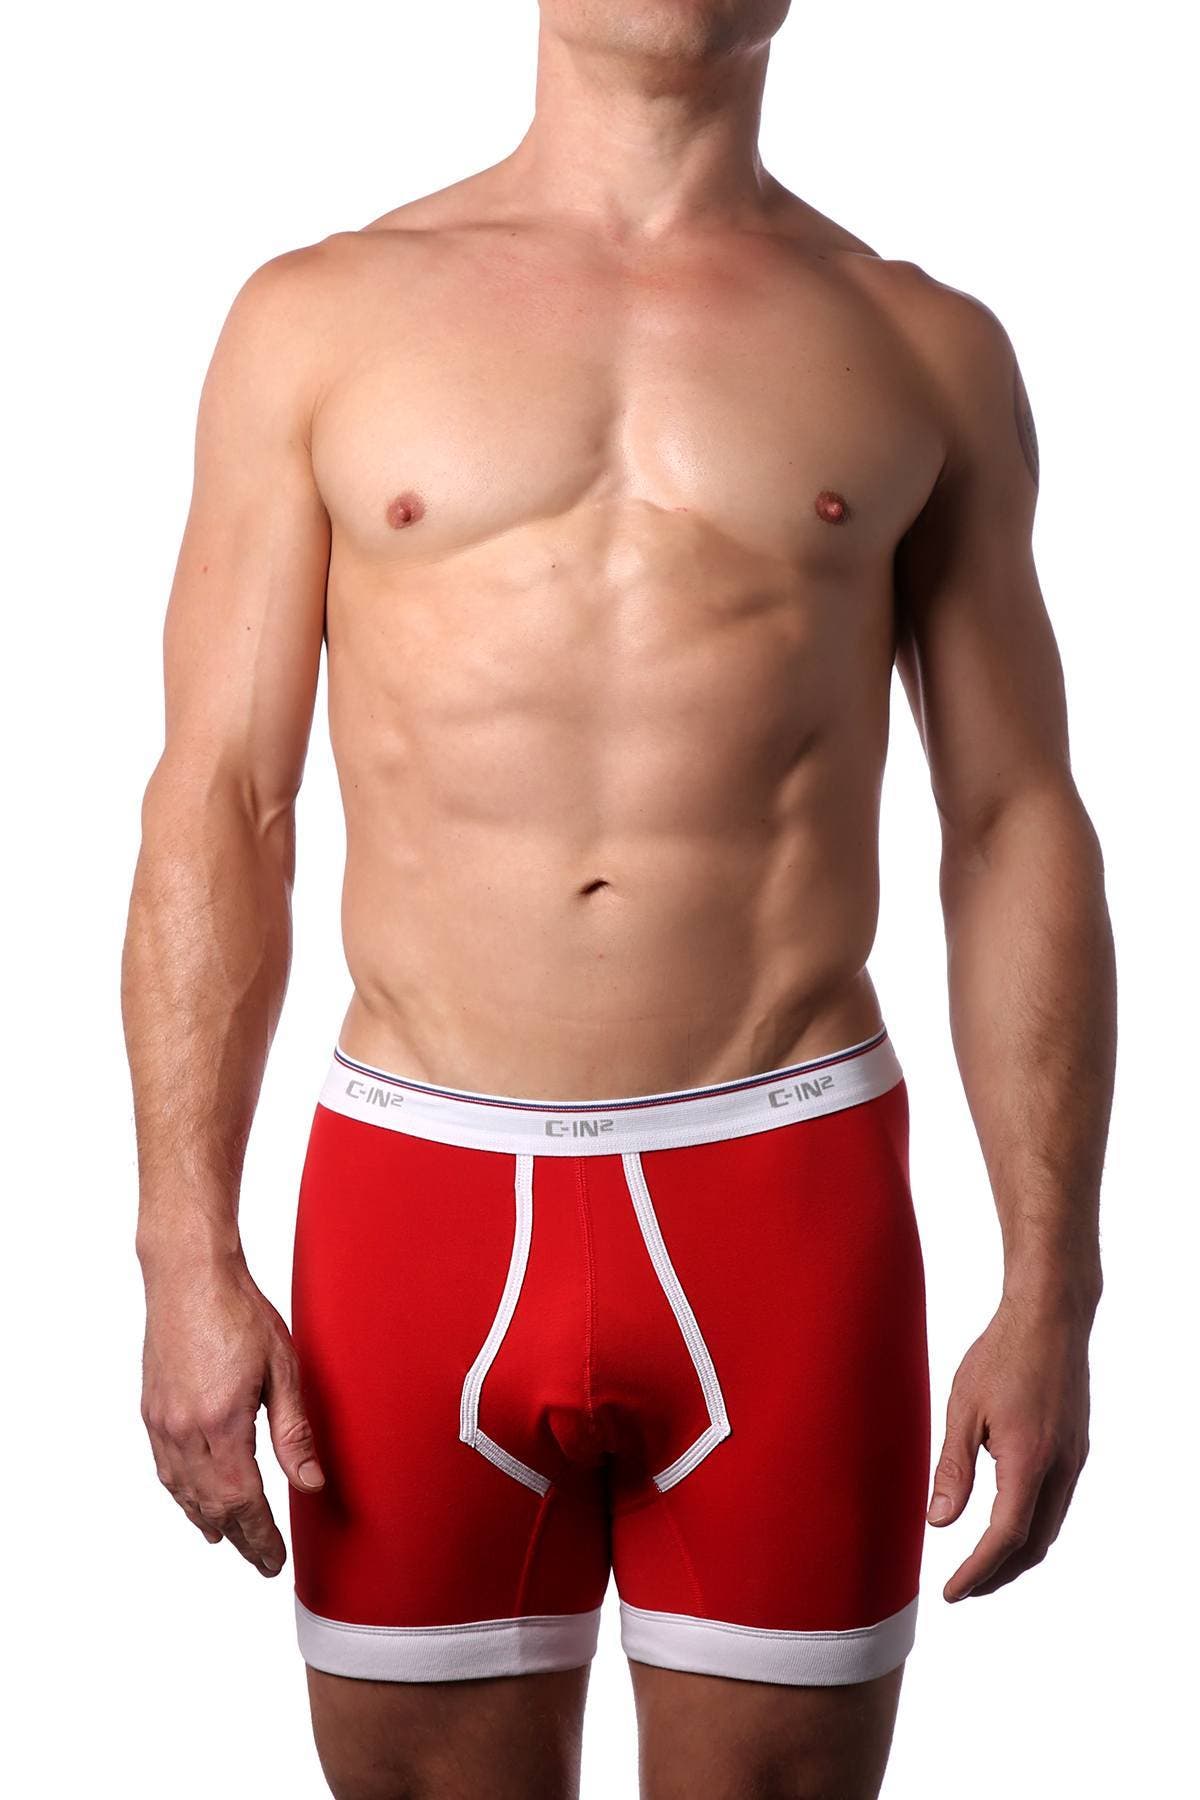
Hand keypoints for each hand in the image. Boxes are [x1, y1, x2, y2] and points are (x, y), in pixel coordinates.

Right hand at [140, 1252, 323, 1576]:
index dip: (261, 1537)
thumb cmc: (240, 1312)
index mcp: (223, 1423)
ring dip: (209, 1521)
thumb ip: (293, 1433)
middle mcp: (186, 1430)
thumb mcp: (283, 1370)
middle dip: (240, 1538)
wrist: (189, 1275)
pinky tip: (195, 1501)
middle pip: (212, 1505)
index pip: (243, 1502)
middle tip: (262, 1560)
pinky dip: (183, 1495)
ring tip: (232, 1541)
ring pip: (184, 1493)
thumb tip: (311, 1484)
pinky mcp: (152, 1410)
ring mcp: (163, 1422)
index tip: (276, 1562)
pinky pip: (166, 1469)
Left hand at [927, 1295, 1090, 1600]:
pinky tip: (1008, 1518)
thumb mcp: (963, 1408)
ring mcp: (1074, 1457)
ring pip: (1050, 1526)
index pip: (1005, 1537)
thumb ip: (953, 1469)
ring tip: (982, 1562)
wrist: (1050, 1316)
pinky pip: (1058, 1501)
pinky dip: (1032, 1524)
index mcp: (1029, 1461)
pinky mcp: (1076, 1446)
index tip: (952, 1592)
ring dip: (1018, 1552)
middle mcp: (1061, 1467)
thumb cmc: (1002, 1353)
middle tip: (964, 1588)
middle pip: (1035, 1544)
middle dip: (999, 1574)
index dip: (977, 1571)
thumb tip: (939, 1522)